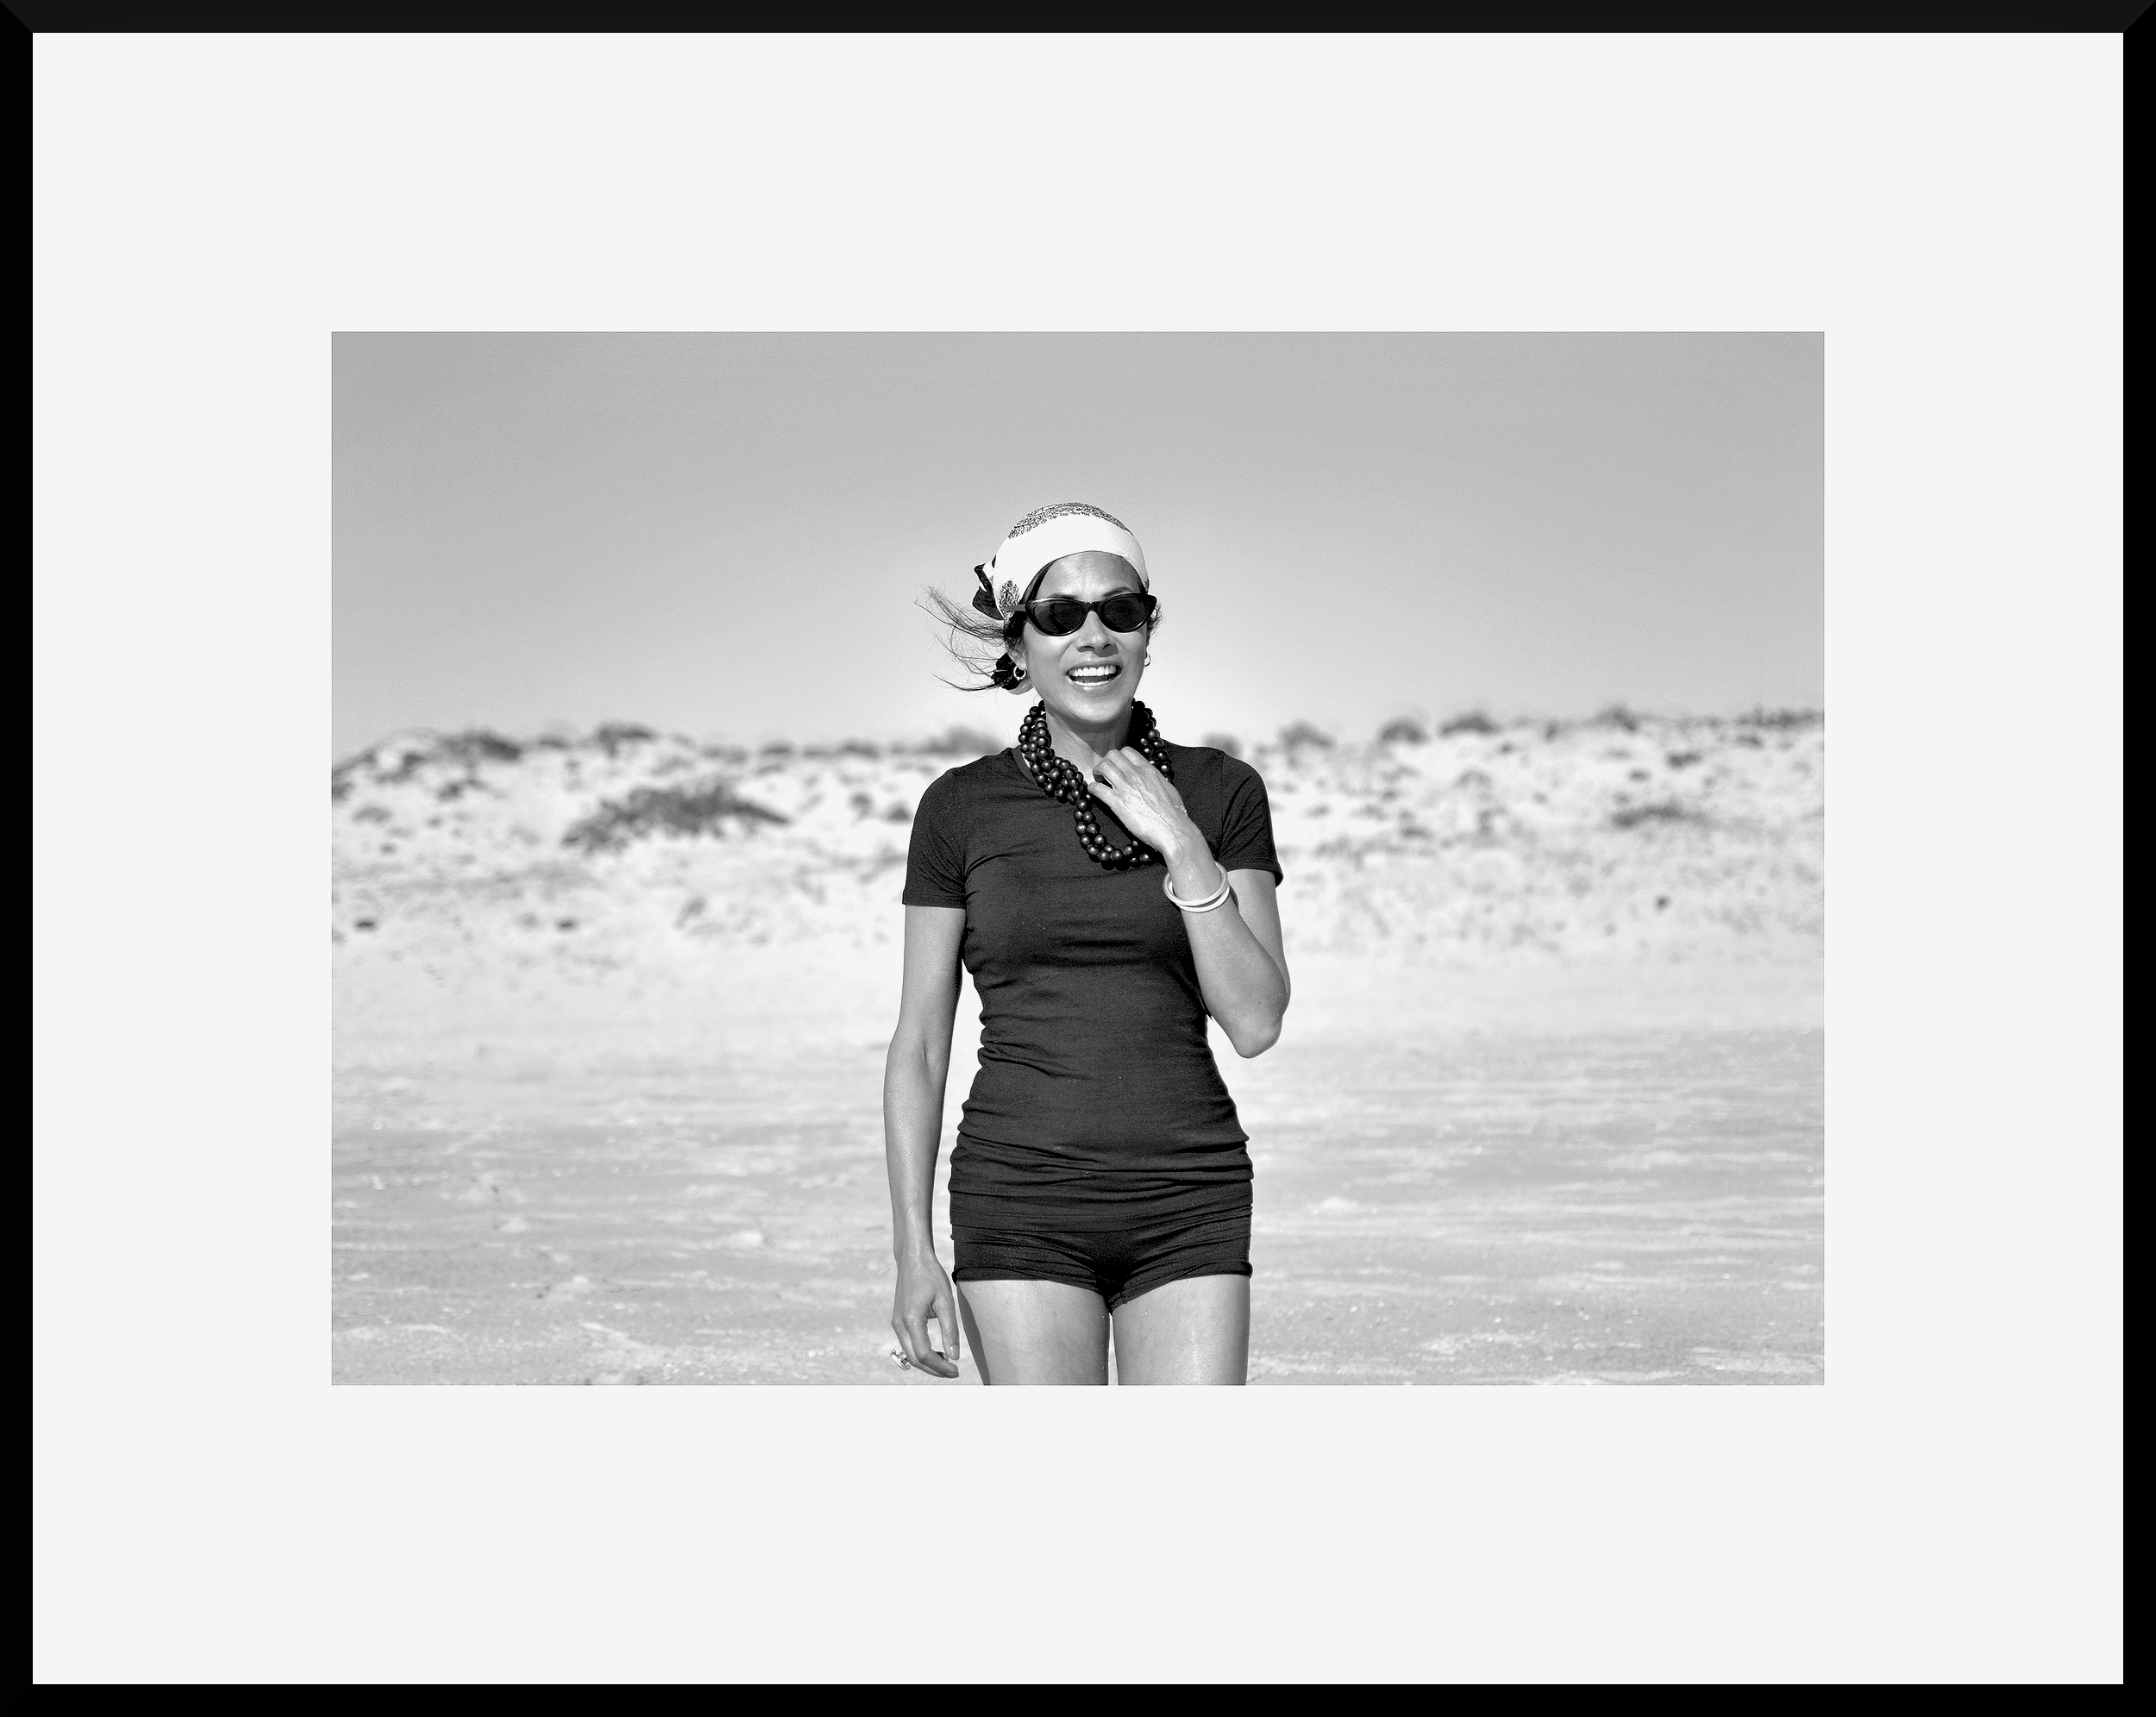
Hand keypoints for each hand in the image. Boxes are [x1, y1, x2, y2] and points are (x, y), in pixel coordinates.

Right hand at [890, 1251, 961, 1378]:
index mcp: (911, 1320)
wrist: (912, 1259)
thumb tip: (954, 1356)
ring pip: (910, 1354)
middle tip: (953, 1372)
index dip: (940, 1366)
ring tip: (948, 1363)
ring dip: (928, 1362)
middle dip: (934, 1369)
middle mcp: (899, 1324)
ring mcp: (896, 1323)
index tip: (956, 1369)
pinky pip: (908, 1344)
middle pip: (914, 1359)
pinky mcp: (898, 1321)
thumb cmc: (930, 1276)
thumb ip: (950, 1330)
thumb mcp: (945, 1301)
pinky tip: (937, 1352)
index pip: (924, 1354)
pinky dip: (922, 1352)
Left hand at [1084, 747, 1200, 858]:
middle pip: (1112, 755)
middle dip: (1105, 762)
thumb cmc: (1173, 812)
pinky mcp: (1117, 802)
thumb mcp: (1167, 787)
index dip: (1119, 757)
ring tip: (1099, 781)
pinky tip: (1095, 793)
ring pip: (1103, 767)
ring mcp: (1126, 787)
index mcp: (1148, 770)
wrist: (1172, 829)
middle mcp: (1136, 774)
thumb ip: (1155, 779)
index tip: (1117, 766)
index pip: (1127, 751)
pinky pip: (1097, 788)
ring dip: (1097, 772)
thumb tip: (1151, 779)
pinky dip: (1092, 789)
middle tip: (1104, 773)